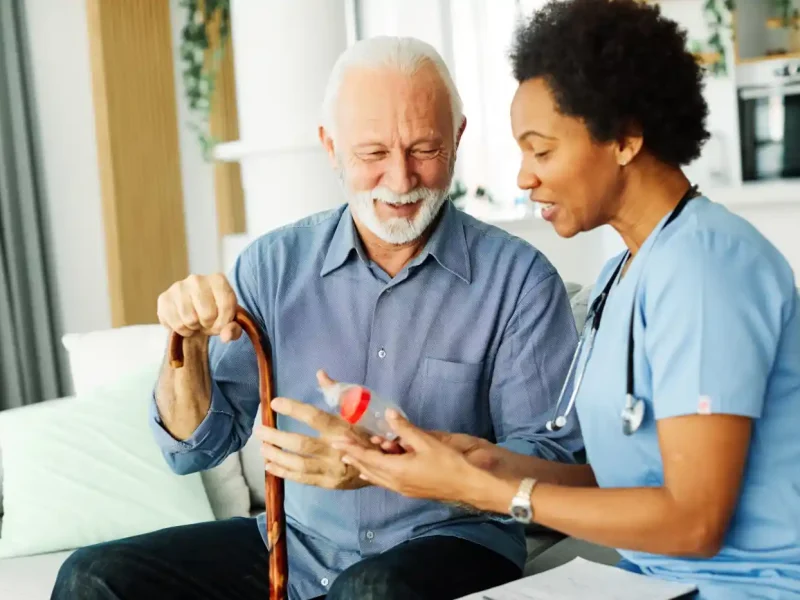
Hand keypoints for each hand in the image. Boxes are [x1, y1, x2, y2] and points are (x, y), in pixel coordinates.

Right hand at [156, 273, 241, 340]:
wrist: (193, 310)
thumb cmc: (215, 314)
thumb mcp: (229, 321)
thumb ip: (233, 329)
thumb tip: (226, 336)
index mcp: (218, 280)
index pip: (227, 305)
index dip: (225, 322)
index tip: (221, 323)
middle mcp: (197, 279)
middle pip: (207, 315)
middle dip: (209, 325)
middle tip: (207, 322)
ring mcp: (178, 287)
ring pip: (190, 320)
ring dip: (195, 328)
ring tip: (196, 321)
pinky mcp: (164, 298)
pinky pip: (176, 324)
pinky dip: (183, 330)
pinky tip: (185, 322)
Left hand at [255, 371, 377, 489]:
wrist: (385, 465)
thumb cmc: (369, 434)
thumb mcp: (358, 412)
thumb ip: (337, 393)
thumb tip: (320, 373)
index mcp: (344, 428)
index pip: (315, 417)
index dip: (294, 409)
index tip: (275, 403)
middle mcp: (337, 449)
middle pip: (301, 443)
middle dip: (276, 436)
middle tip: (260, 430)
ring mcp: (333, 469)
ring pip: (299, 464)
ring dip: (277, 456)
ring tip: (262, 447)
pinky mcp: (329, 483)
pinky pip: (303, 479)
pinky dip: (285, 473)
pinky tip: (270, 465)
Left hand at [331, 409, 491, 504]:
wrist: (469, 485)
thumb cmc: (448, 463)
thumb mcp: (427, 442)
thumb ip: (405, 429)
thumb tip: (388, 414)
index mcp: (396, 470)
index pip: (367, 458)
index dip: (352, 448)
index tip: (336, 441)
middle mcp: (395, 482)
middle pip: (369, 469)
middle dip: (354, 457)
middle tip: (339, 447)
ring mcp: (403, 489)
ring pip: (377, 477)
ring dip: (363, 466)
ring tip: (351, 458)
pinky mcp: (410, 490)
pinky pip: (386, 481)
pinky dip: (375, 474)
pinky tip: (373, 472)